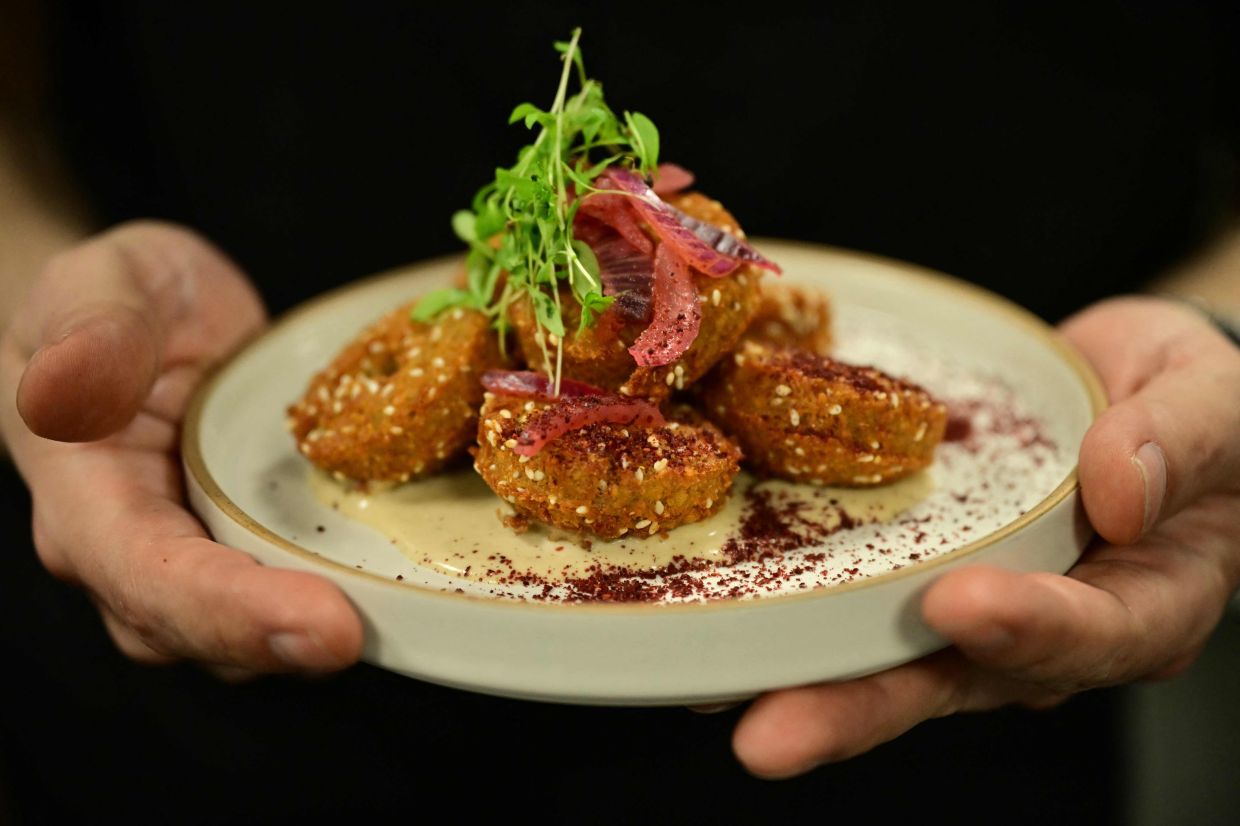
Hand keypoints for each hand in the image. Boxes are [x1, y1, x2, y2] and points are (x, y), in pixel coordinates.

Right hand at [1, 222, 362, 673]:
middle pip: (200, 630)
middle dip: (282, 642)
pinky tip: (406, 583)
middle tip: (366, 634)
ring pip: (248, 634)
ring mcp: (197, 557)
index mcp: (85, 494)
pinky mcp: (252, 548)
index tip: (325, 626)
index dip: (232, 610)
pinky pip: (293, 591)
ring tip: (399, 617)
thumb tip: (74, 383)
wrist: (141, 311)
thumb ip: (90, 330)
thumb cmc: (111, 297)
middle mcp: (133, 551)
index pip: (147, 575)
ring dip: (318, 637)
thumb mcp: (98, 279)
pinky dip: (346, 596)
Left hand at [730, 296, 1239, 776]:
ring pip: (892, 657)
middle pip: (957, 680)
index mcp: (1147, 600)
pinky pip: (861, 599)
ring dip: (804, 681)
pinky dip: (794, 613)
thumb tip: (1116, 488)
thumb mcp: (1219, 402)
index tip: (957, 609)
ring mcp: (980, 603)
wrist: (1141, 387)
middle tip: (772, 734)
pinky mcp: (922, 569)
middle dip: (863, 707)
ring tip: (712, 696)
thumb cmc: (1201, 402)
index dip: (1028, 630)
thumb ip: (1181, 441)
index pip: (1095, 632)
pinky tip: (719, 619)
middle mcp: (1051, 625)